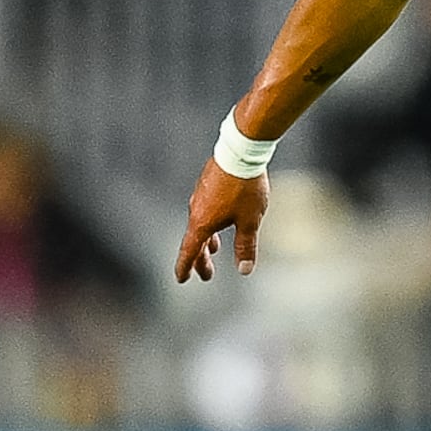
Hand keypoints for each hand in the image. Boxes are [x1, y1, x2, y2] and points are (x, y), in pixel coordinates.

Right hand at [174, 162, 267, 280]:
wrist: (240, 152)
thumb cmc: (245, 187)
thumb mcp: (249, 221)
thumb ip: (245, 246)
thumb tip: (244, 269)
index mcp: (202, 222)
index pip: (189, 251)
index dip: (185, 266)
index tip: (181, 279)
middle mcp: (196, 210)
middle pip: (195, 240)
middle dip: (201, 259)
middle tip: (207, 274)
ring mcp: (200, 195)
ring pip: (200, 224)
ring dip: (207, 239)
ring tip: (215, 248)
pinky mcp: (207, 184)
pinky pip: (205, 209)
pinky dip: (210, 222)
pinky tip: (221, 219)